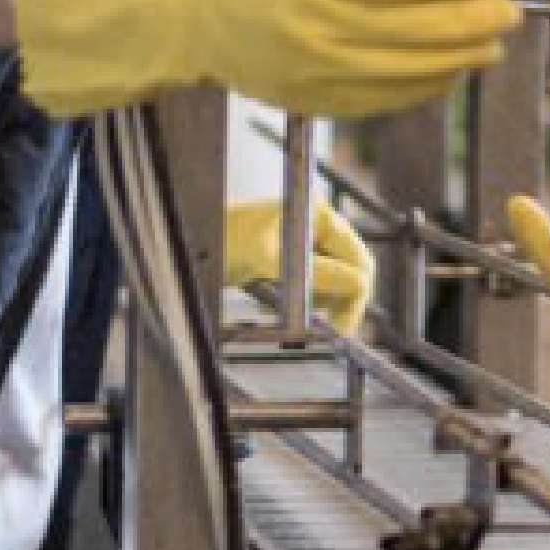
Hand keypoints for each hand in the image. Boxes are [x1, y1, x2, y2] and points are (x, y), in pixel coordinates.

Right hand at [13, 0, 519, 117]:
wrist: (201, 15)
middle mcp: (320, 28)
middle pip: (417, 31)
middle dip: (474, 23)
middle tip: (509, 14)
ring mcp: (318, 72)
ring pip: (409, 72)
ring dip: (460, 60)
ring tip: (491, 46)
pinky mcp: (318, 102)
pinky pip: (386, 100)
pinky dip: (426, 88)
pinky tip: (452, 73)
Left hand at [221, 197, 373, 332]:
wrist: (190, 241)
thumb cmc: (223, 243)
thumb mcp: (271, 261)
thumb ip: (318, 273)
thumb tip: (359, 286)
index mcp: (317, 215)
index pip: (357, 260)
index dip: (355, 296)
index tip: (342, 330)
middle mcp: (318, 225)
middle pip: (353, 270)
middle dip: (344, 302)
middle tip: (331, 333)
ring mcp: (307, 241)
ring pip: (337, 280)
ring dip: (326, 304)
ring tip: (305, 323)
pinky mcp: (294, 257)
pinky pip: (316, 283)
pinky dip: (309, 301)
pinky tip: (287, 310)